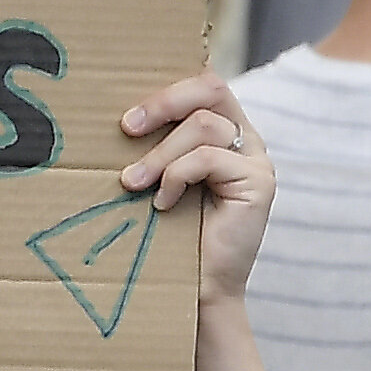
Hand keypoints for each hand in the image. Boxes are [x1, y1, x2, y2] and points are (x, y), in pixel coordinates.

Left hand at [112, 74, 273, 304]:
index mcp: (222, 129)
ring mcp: (257, 159)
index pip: (203, 83)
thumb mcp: (154, 176)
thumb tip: (110, 115)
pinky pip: (210, 158)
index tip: (126, 109)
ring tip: (132, 183)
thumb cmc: (165, 231)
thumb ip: (150, 143)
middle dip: (161, 103)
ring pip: (203, 126)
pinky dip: (177, 176)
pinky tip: (163, 203)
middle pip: (211, 88)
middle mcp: (245, 138)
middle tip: (125, 127)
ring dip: (159, 154)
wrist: (195, 287)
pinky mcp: (260, 182)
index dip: (167, 84)